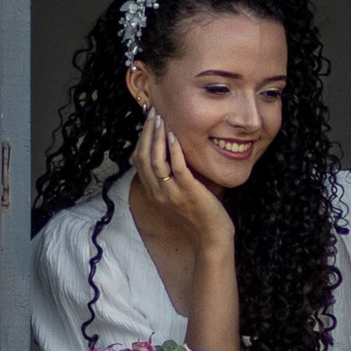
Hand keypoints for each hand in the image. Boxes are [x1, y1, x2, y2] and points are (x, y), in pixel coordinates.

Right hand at [127, 107, 233, 299]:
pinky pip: (176, 168)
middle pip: (143, 157)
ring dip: (156, 137)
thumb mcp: (178, 194)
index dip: (141, 138)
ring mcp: (171, 193)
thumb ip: (172, 176)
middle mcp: (157, 192)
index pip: (138, 161)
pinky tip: (174, 135)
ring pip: (155, 160)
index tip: (147, 120)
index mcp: (153, 192)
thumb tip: (172, 152)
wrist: (212, 238)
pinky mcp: (188, 192)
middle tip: (152, 112)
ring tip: (160, 118)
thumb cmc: (199, 214)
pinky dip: (173, 150)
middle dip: (146, 132)